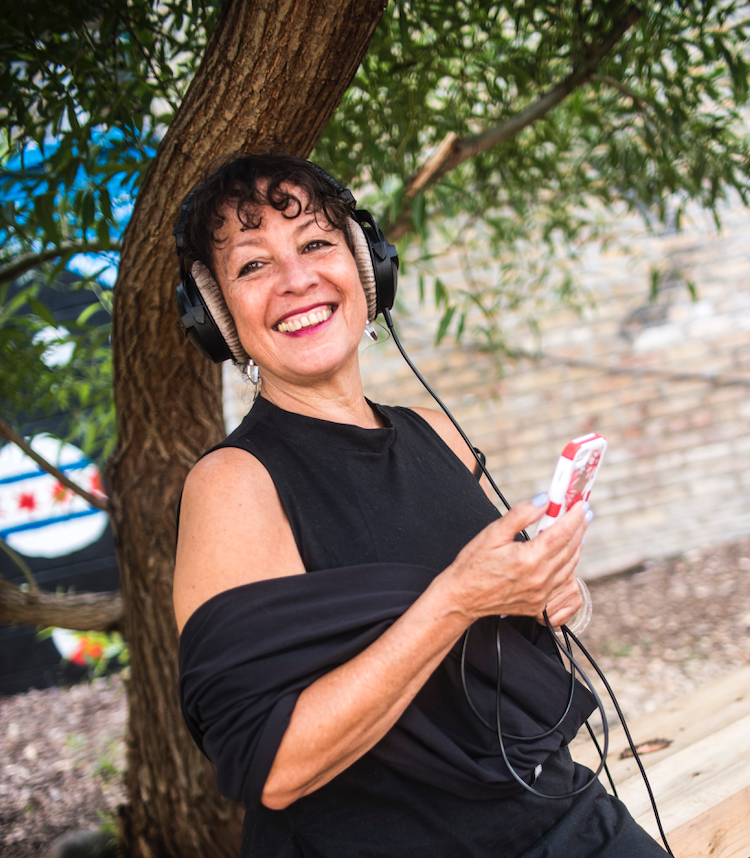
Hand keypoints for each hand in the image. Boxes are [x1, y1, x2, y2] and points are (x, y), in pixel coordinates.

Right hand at [443, 494, 588, 622]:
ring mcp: (541, 594)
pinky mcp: (539, 604)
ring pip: (570, 565)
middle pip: (570, 548)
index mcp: (529, 559)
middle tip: (583, 512)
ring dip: (577, 545)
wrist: (462, 598)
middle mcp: (540, 578)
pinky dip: (568, 564)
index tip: (580, 505)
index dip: (574, 517)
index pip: (562, 533)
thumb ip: (520, 515)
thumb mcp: (492, 533)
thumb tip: (543, 500)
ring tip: (578, 529)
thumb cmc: (473, 565)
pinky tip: (566, 554)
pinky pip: (562, 581)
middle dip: (579, 527)